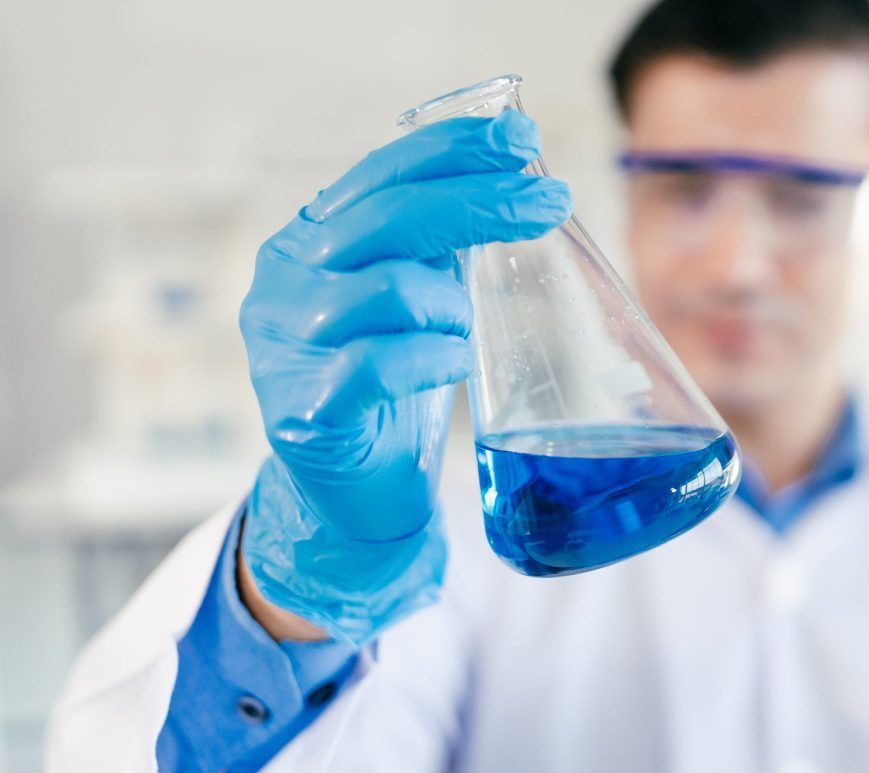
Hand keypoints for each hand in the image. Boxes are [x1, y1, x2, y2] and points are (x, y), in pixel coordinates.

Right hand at [239, 112, 570, 640]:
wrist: (356, 499)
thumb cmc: (392, 390)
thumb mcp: (415, 300)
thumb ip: (436, 246)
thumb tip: (513, 178)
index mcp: (309, 243)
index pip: (379, 174)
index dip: (451, 149)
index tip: (520, 139)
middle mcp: (283, 282)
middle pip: (388, 218)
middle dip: (479, 202)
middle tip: (549, 203)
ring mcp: (282, 346)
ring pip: (388, 289)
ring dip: (450, 308)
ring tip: (465, 334)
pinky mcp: (302, 411)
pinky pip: (378, 364)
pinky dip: (432, 359)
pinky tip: (452, 366)